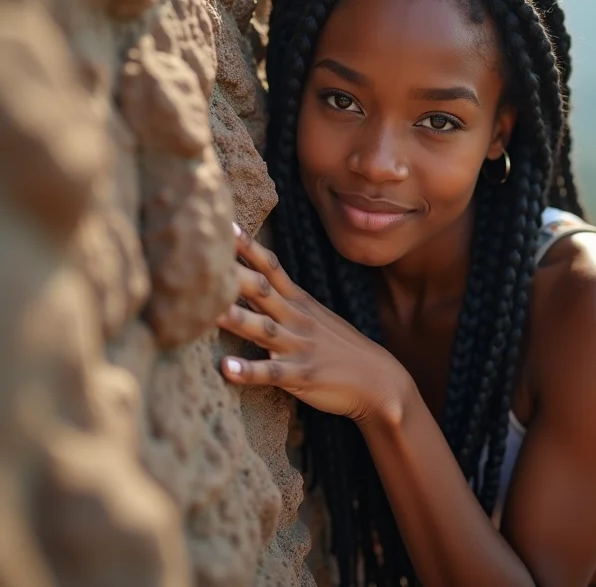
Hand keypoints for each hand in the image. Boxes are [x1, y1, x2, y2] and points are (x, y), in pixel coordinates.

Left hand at [218, 224, 410, 424]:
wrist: (379, 380)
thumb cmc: (343, 348)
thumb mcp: (316, 316)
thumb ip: (286, 300)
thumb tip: (253, 283)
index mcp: (299, 302)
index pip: (270, 268)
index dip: (248, 248)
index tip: (226, 226)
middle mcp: (296, 319)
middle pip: (262, 291)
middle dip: (234, 275)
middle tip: (205, 259)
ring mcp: (299, 347)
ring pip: (263, 330)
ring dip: (236, 321)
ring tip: (208, 314)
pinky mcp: (302, 376)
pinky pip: (272, 374)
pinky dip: (249, 371)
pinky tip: (227, 369)